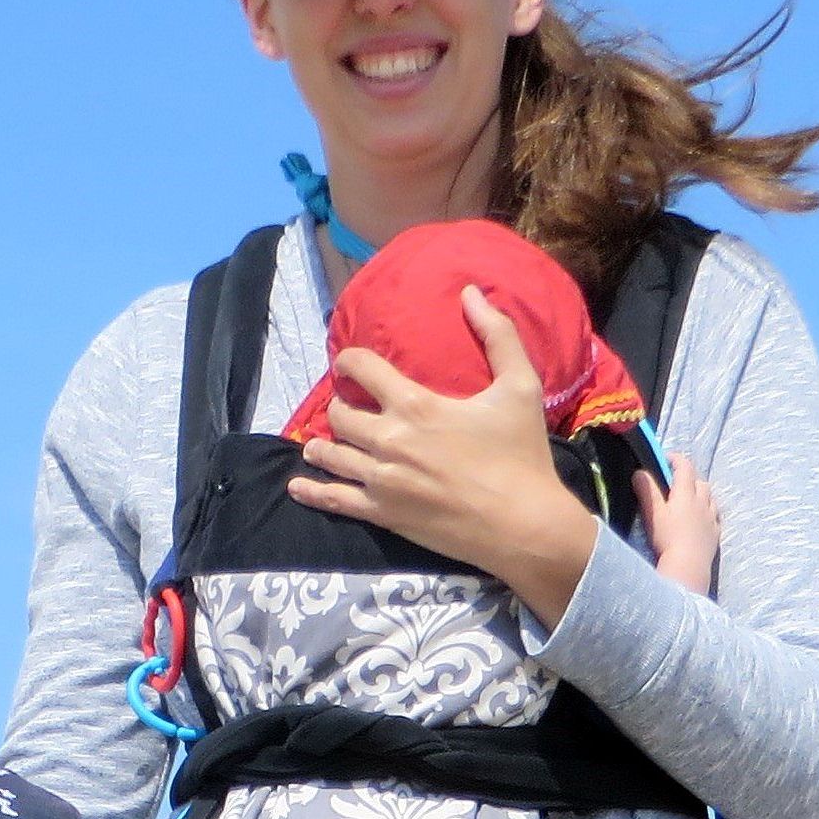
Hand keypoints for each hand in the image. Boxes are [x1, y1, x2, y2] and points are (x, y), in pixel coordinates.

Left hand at [287, 285, 596, 591]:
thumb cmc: (522, 455)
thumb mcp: (520, 387)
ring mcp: (381, 481)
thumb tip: (471, 293)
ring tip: (319, 444)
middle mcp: (388, 441)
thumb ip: (498, 335)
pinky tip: (297, 486)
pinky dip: (312, 491)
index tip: (346, 362)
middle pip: (340, 415)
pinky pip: (335, 500)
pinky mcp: (383, 515)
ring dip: (321, 445)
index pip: (363, 369)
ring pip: (331, 456)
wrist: (522, 525)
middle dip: (339, 406)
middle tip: (347, 407)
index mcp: (415, 405)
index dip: (349, 360)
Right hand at [633, 453, 719, 596]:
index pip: (684, 467)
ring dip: (700, 494)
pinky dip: (708, 512)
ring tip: (690, 500)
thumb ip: (646, 491)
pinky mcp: (715, 533)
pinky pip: (715, 517)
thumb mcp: (653, 513)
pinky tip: (702, 519)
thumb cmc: (668, 539)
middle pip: (699, 481)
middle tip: (675, 483)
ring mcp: (711, 518)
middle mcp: (702, 502)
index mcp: (686, 493)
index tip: (665, 458)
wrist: (688, 565)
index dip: (675, 459)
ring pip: (710, 498)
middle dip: (688, 478)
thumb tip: (639, 472)